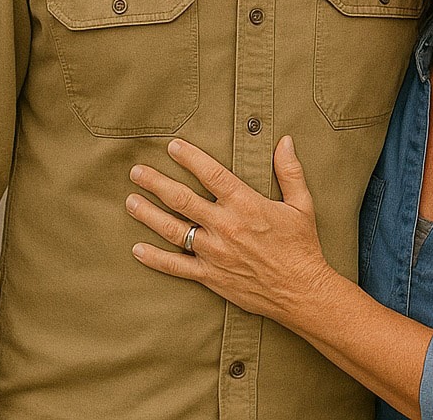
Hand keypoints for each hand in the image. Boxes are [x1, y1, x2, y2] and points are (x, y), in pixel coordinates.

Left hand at [126, 136, 337, 322]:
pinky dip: (155, 258)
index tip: (172, 146)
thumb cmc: (302, 247)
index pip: (212, 174)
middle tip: (136, 171)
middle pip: (182, 199)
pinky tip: (137, 249)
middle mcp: (225, 226)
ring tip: (130, 201)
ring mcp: (215, 253)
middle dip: (156, 183)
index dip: (190, 157)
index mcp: (246, 205)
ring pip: (173, 229)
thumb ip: (290, 171)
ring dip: (148, 214)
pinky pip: (176, 266)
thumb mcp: (302, 204)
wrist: (302, 292)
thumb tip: (285, 141)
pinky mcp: (210, 276)